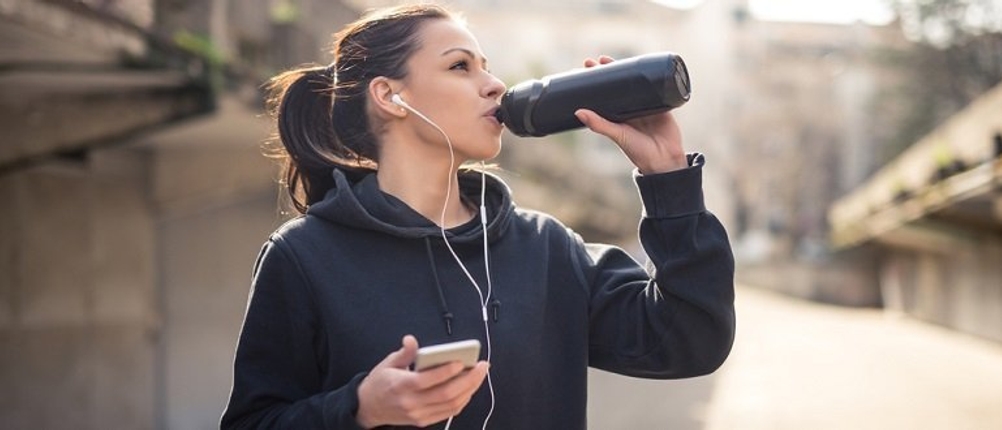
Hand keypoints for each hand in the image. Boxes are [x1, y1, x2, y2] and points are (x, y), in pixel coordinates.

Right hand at [355, 335, 489, 427]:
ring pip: (451, 404)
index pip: (428, 380)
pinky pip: (449, 412)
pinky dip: (463, 400)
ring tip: (479, 375)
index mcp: (401, 385)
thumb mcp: (388, 363)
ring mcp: (419, 414)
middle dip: (469, 379)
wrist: (369, 408)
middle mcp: (411, 403)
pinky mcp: (424, 421)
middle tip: (481, 366)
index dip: (447, 371)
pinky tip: (469, 388)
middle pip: (446, 394)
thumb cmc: (380, 383)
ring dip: (470, 389)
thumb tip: (411, 340)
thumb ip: (404, 352)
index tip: (461, 361)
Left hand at [574, 55, 687, 173]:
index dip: (595, 81)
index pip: (603, 94)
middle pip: (617, 85)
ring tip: (612, 59)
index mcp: (618, 116)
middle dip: (607, 71)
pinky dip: (651, 76)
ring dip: (625, 70)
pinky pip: (656, 86)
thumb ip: (600, 125)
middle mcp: (630, 108)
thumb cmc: (638, 152)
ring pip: (635, 83)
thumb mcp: (617, 135)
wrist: (664, 159)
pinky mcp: (661, 103)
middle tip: (596, 60)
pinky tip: (643, 64)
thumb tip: (578, 112)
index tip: (585, 69)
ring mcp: (645, 104)